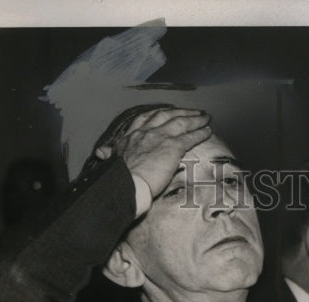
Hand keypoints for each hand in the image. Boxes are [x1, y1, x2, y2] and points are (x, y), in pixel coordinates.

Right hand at [92, 107, 211, 196]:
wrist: (125, 182)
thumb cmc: (118, 176)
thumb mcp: (111, 160)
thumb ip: (109, 154)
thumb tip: (100, 152)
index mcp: (131, 135)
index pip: (145, 119)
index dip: (157, 114)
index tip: (166, 112)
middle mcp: (145, 132)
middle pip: (165, 115)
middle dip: (180, 112)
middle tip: (192, 111)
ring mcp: (160, 137)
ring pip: (180, 122)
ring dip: (194, 119)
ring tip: (205, 118)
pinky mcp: (173, 147)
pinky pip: (190, 137)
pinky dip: (200, 133)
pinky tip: (208, 131)